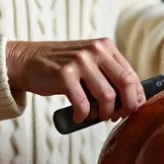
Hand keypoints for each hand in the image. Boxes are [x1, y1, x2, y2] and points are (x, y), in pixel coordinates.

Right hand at [6, 38, 143, 123]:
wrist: (27, 61)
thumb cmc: (62, 67)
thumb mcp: (89, 61)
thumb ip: (108, 74)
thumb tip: (133, 100)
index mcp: (105, 46)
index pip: (131, 74)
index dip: (135, 97)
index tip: (131, 110)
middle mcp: (95, 50)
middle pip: (126, 84)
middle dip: (126, 106)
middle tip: (117, 117)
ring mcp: (80, 61)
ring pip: (107, 96)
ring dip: (104, 113)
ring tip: (96, 117)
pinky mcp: (65, 74)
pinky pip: (83, 104)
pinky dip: (83, 116)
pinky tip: (78, 116)